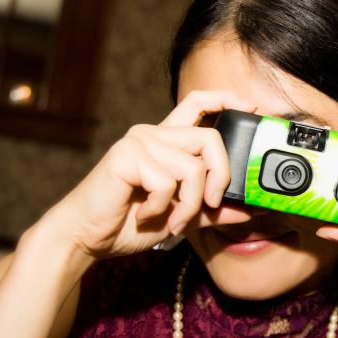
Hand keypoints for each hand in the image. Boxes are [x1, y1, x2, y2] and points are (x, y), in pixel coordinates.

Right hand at [42, 91, 262, 258]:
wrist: (85, 238)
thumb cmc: (127, 225)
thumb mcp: (180, 217)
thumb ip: (212, 210)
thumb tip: (249, 210)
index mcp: (165, 142)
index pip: (197, 104)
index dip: (226, 99)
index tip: (251, 107)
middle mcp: (152, 135)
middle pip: (211, 138)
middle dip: (221, 177)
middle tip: (212, 205)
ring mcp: (139, 142)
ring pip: (193, 167)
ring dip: (190, 205)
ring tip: (172, 223)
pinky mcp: (126, 156)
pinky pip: (167, 182)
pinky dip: (162, 209)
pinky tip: (144, 217)